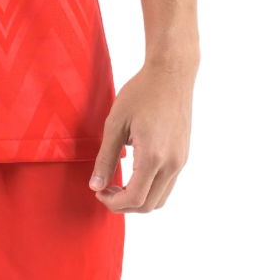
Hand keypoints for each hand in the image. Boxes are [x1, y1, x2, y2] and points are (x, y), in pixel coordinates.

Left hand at [89, 61, 197, 214]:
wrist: (172, 73)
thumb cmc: (141, 93)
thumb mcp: (115, 123)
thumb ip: (105, 158)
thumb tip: (95, 185)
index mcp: (153, 157)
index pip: (134, 199)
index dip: (113, 203)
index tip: (98, 190)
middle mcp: (172, 164)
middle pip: (149, 206)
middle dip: (124, 206)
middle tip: (105, 190)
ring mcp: (181, 161)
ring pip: (161, 200)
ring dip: (138, 201)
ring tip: (119, 185)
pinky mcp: (184, 156)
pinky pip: (168, 186)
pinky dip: (150, 190)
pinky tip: (134, 175)